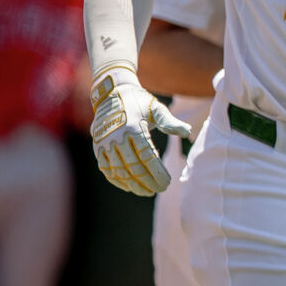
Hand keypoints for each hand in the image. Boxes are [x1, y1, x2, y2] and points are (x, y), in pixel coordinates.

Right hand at [89, 64, 190, 196]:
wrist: (111, 94)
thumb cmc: (139, 102)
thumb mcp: (156, 108)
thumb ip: (170, 122)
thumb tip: (187, 132)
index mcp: (133, 129)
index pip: (147, 158)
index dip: (157, 173)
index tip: (168, 182)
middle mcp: (117, 138)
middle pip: (133, 168)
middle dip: (148, 182)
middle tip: (160, 189)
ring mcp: (105, 143)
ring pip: (119, 171)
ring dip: (133, 184)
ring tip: (147, 191)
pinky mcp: (98, 147)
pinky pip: (106, 168)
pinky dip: (116, 180)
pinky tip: (129, 187)